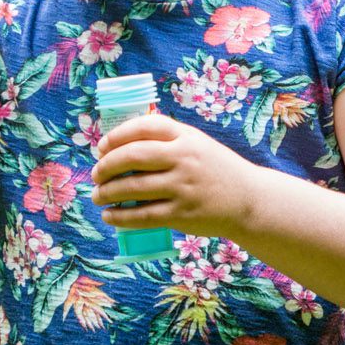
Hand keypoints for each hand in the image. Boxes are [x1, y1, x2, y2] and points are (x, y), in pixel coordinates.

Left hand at [91, 114, 259, 238]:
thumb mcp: (196, 143)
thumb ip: (166, 139)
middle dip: (106, 165)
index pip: (144, 127)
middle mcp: (184, 158)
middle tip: (95, 174)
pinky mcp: (182, 214)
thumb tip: (121, 143)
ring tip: (97, 195)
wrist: (249, 199)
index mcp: (185, 136)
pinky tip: (110, 216)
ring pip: (134, 187)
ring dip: (108, 192)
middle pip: (133, 156)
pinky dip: (121, 217)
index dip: (117, 135)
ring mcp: (183, 187)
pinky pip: (143, 215)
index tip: (102, 146)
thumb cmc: (216, 169)